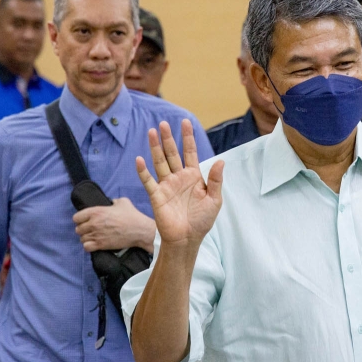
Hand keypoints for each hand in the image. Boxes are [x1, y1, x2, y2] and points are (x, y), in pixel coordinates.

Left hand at [73, 197, 155, 252]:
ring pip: (82, 239)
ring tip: (93, 237)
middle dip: (83, 229)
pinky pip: (86, 247)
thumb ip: (113, 201)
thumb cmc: (131, 215)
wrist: (139, 230)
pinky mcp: (101, 245)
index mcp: (96, 212)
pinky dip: (89, 246)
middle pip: (78, 229)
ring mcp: (96, 235)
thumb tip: (111, 203)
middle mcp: (93, 223)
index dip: (80, 219)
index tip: (85, 220)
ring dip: (86, 238)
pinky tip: (94, 244)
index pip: (76, 217)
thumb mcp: (123, 202)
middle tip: (90, 229)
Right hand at [136, 121, 223, 248]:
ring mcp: (167, 185)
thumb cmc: (202, 221)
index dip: (188, 138)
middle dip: (168, 138)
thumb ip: (216, 180)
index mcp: (194, 177)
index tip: (186, 122)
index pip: (190, 152)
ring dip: (155, 148)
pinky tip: (139, 159)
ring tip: (152, 132)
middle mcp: (179, 178)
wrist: (187, 239)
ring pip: (160, 162)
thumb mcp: (214, 200)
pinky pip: (149, 181)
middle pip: (172, 153)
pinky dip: (143, 171)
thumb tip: (221, 161)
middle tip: (164, 123)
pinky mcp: (157, 196)